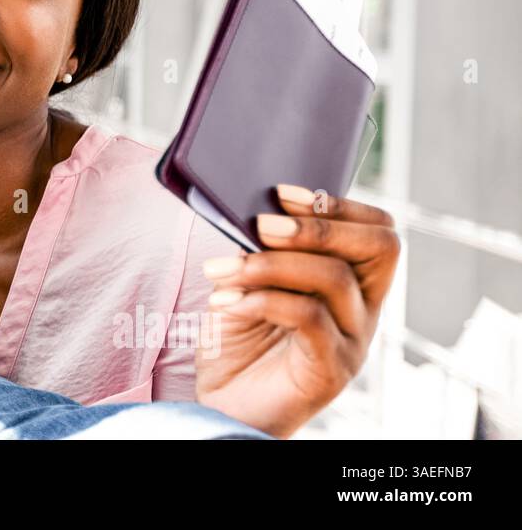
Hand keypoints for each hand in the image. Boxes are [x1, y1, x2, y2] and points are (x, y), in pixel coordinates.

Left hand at [194, 184, 400, 437]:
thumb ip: (263, 248)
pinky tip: (225, 303)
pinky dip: (260, 299)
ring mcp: (353, 340)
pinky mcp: (332, 369)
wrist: (224, 405)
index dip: (337, 205)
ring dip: (267, 264)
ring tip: (220, 271)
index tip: (282, 194)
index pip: (378, 230)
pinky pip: (308, 317)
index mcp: (352, 283)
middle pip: (379, 247)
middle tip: (259, 225)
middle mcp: (363, 309)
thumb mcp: (248, 281)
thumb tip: (256, 209)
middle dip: (316, 227)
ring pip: (332, 277)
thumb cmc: (237, 341)